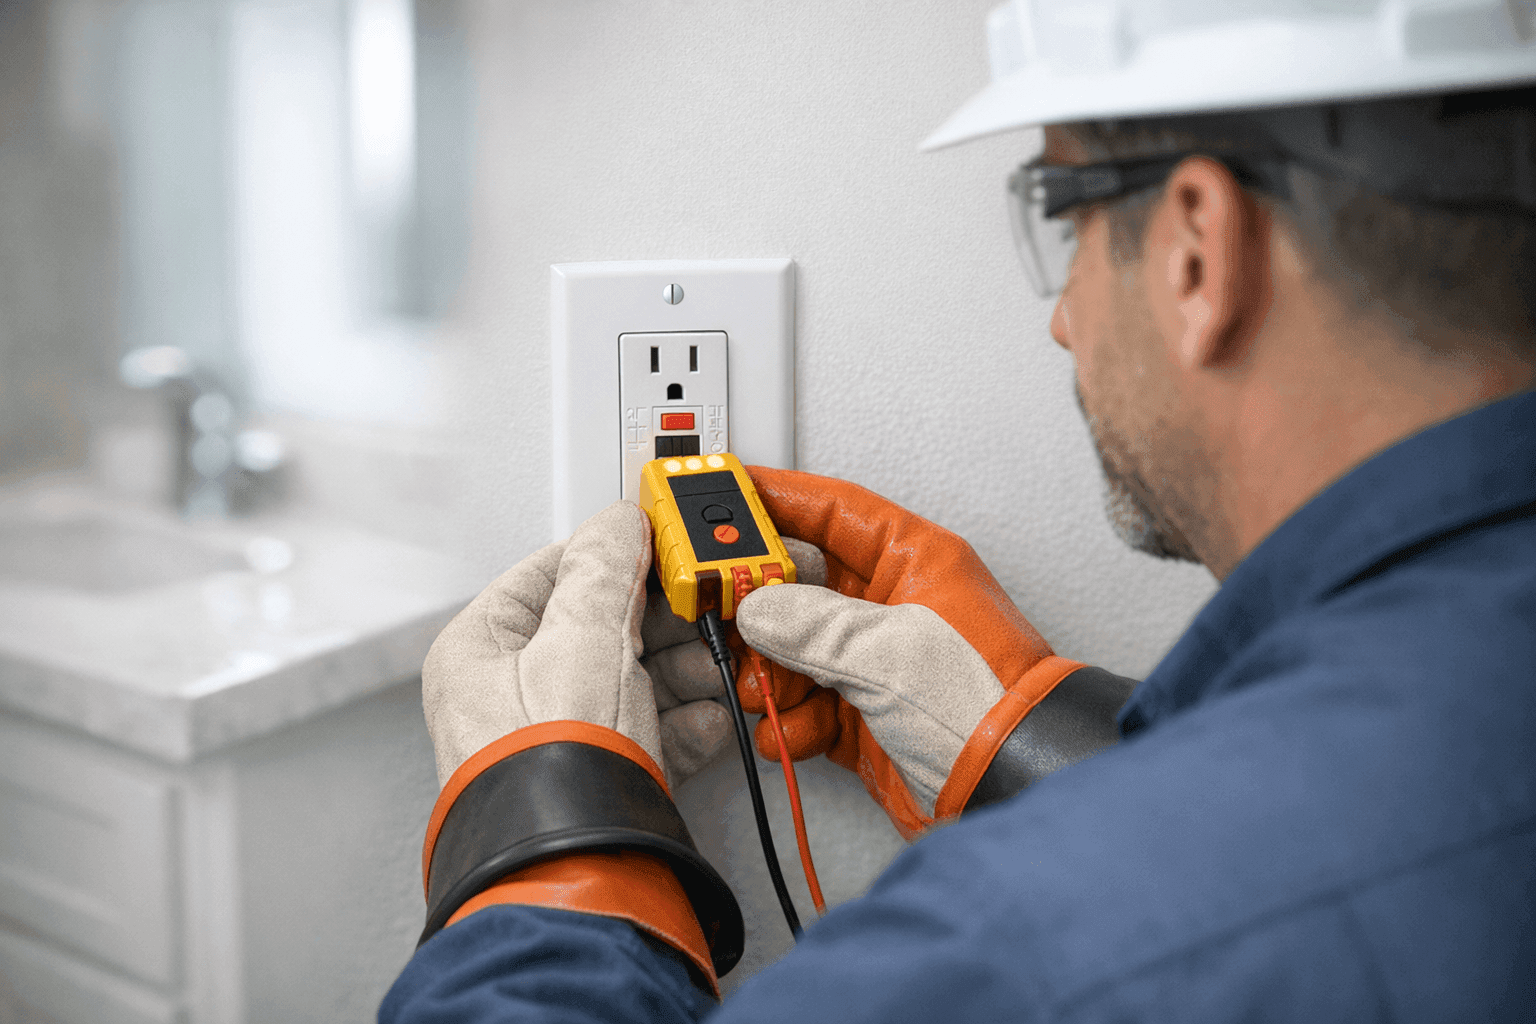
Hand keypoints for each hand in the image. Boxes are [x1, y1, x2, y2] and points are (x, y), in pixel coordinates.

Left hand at [423, 501, 731, 790]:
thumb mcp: (584, 638)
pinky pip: (645, 732)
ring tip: (714, 671)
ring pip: (629, 679)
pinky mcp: (596, 777)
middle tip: (701, 612)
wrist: (582, 870)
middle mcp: (507, 695)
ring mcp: (554, 739)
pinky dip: (682, 723)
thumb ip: (606, 568)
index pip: (552, 572)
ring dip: (682, 673)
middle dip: (662, 623)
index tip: (664, 548)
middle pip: (598, 628)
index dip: (614, 555)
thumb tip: (617, 524)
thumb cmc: (551, 766)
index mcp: (480, 650)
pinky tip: (708, 721)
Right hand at [737, 467, 1070, 837]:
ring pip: (797, 649)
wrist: (1011, 790)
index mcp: (916, 561)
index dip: (778, 498)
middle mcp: (896, 605)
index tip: (728, 494)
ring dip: (772, 675)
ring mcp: (879, 661)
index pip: (835, 510)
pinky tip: (792, 731)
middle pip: (803, 584)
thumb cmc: (987, 706)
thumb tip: (758, 608)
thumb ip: (812, 624)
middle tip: (726, 614)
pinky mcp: (867, 714)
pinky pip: (806, 704)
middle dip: (762, 609)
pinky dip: (790, 722)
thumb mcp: (889, 650)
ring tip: (768, 692)